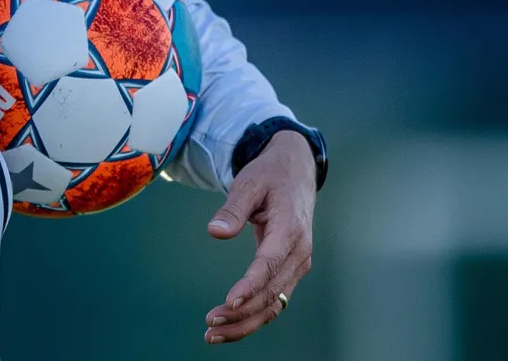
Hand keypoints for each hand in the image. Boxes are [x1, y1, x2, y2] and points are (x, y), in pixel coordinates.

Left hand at [203, 130, 314, 343]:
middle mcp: (298, 254)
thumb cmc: (270, 177)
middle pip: (272, 294)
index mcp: (290, 230)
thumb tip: (215, 232)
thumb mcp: (249, 183)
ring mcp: (297, 265)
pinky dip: (254, 316)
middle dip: (241, 313)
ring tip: (213, 334)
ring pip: (274, 304)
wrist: (296, 173)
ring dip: (246, 323)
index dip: (250, 286)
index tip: (229, 302)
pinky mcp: (290, 271)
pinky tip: (230, 326)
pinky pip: (274, 300)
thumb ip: (232, 209)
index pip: (269, 264)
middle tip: (209, 325)